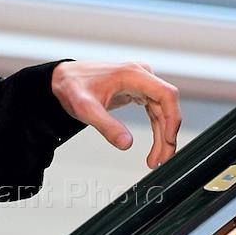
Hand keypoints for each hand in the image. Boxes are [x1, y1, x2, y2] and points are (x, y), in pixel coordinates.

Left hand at [50, 61, 180, 168]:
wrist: (63, 79)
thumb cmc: (72, 88)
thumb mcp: (86, 110)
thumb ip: (107, 127)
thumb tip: (127, 145)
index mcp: (133, 74)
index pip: (166, 95)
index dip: (172, 119)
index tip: (169, 142)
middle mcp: (141, 75)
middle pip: (166, 107)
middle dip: (166, 135)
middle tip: (161, 160)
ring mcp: (141, 82)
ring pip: (162, 112)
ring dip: (162, 136)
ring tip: (156, 160)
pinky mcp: (138, 90)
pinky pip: (154, 111)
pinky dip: (156, 129)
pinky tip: (154, 147)